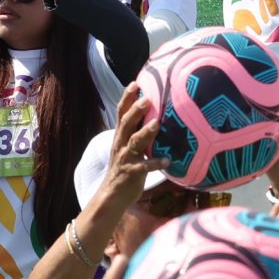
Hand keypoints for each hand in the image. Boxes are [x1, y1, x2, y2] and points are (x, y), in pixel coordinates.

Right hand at [104, 84, 156, 199]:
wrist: (111, 195)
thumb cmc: (125, 168)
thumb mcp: (128, 147)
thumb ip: (138, 133)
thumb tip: (156, 117)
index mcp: (120, 136)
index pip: (121, 113)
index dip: (126, 97)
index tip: (135, 82)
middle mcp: (121, 144)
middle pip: (126, 123)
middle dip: (135, 110)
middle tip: (147, 99)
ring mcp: (126, 158)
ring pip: (134, 142)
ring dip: (145, 132)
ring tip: (157, 123)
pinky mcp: (131, 173)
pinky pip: (144, 167)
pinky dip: (155, 163)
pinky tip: (168, 161)